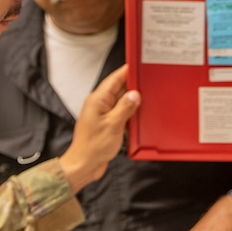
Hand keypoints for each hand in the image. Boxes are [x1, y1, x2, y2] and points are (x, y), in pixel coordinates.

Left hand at [59, 64, 139, 191]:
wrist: (84, 165)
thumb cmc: (92, 147)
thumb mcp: (113, 125)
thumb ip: (125, 107)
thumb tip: (135, 95)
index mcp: (97, 100)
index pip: (114, 79)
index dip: (127, 71)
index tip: (138, 64)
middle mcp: (99, 104)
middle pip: (118, 88)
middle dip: (132, 85)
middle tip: (147, 82)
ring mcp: (102, 114)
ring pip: (120, 101)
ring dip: (131, 101)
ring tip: (145, 99)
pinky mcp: (106, 123)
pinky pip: (120, 112)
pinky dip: (129, 112)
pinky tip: (137, 116)